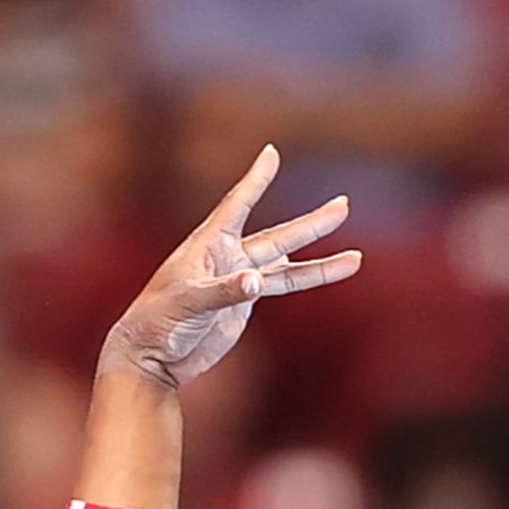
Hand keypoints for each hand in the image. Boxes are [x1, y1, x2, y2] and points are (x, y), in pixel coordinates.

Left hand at [100, 146, 363, 390]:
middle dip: (311, 224)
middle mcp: (227, 256)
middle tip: (343, 205)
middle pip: (277, 236)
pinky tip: (335, 271)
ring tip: (356, 257)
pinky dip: (310, 279)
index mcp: (208, 245)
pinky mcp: (244, 302)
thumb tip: (257, 282)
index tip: (272, 152)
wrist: (152, 356)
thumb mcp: (188, 303)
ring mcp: (239, 279)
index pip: (237, 204)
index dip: (255, 180)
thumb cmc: (157, 321)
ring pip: (287, 264)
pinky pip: (284, 286)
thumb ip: (224, 291)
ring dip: (320, 260)